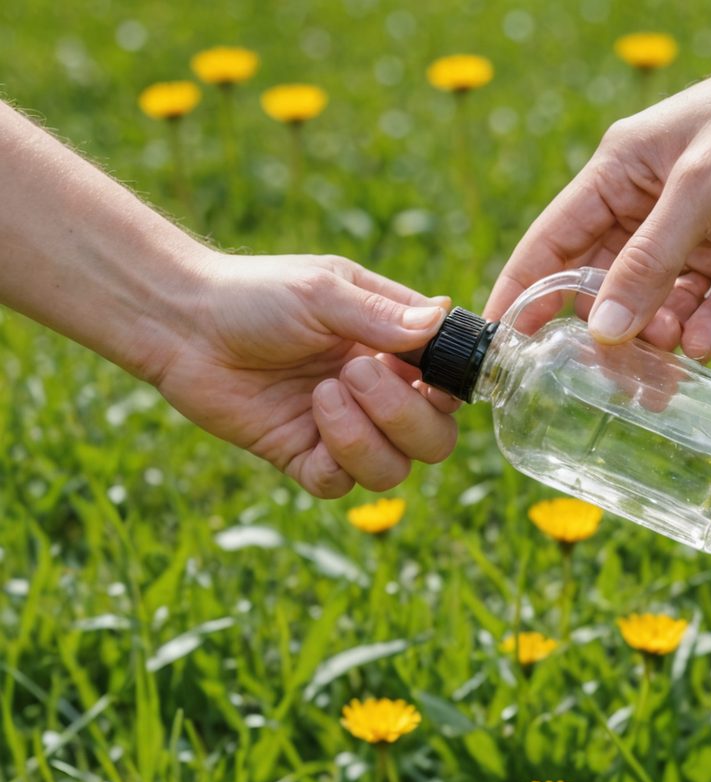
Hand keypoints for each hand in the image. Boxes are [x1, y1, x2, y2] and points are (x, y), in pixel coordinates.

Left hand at [151, 251, 458, 497]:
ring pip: (395, 471)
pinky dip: (336, 457)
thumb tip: (440, 323)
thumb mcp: (322, 291)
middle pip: (435, 440)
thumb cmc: (254, 294)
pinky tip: (309, 415)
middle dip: (407, 418)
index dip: (449, 391)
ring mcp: (343, 432)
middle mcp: (377, 396)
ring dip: (366, 437)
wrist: (182, 322)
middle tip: (357, 374)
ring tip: (323, 394)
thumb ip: (383, 315)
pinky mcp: (304, 458)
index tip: (426, 376)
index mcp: (393, 348)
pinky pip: (342, 484)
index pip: (451, 386)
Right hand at [486, 1, 710, 359]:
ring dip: (657, 349)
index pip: (554, 242)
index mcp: (624, 176)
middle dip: (602, 338)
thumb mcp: (699, 186)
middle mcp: (659, 214)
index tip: (501, 347)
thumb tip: (601, 331)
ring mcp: (709, 243)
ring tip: (655, 387)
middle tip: (601, 385)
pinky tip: (700, 353)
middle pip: (609, 290)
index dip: (524, 293)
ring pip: (664, 313)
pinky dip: (707, 336)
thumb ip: (649, 261)